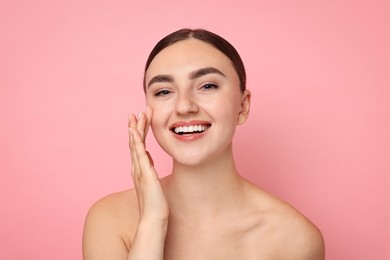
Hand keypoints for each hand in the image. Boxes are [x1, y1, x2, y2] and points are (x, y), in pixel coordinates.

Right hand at [128, 107, 168, 223]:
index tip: (139, 119)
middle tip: (136, 112)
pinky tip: (134, 132)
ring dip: (136, 129)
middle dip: (135, 126)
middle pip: (134, 142)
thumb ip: (148, 167)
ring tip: (136, 115)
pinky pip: (139, 154)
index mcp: (139, 168)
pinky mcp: (144, 173)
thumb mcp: (152, 180)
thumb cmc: (154, 202)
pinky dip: (136, 142)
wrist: (153, 217)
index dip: (138, 131)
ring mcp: (139, 170)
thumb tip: (149, 156)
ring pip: (135, 145)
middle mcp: (136, 167)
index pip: (138, 146)